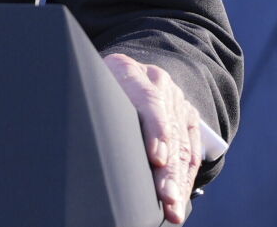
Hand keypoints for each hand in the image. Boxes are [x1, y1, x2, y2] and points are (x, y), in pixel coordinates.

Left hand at [104, 52, 202, 223]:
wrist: (116, 72)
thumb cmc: (92, 87)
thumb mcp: (87, 89)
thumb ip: (93, 110)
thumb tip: (85, 142)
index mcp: (127, 70)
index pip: (148, 99)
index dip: (155, 129)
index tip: (156, 157)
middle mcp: (156, 81)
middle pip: (168, 128)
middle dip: (168, 168)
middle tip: (166, 198)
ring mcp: (175, 98)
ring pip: (182, 143)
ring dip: (179, 179)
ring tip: (173, 206)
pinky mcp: (187, 114)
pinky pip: (192, 147)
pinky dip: (187, 174)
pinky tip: (181, 195)